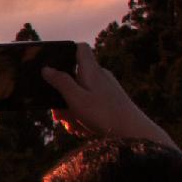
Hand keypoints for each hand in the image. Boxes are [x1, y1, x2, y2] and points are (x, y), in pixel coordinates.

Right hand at [43, 43, 176, 147]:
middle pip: (75, 77)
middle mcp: (100, 76)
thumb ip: (60, 82)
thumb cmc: (105, 114)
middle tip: (57, 114)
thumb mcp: (76, 99)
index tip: (52, 64)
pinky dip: (83, 115)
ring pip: (81, 94)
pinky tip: (82, 130)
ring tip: (71, 126)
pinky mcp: (111, 101)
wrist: (135, 133)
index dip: (65, 52)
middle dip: (62, 95)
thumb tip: (46, 68)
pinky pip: (91, 104)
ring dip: (71, 110)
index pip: (80, 48)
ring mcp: (106, 89)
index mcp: (91, 70)